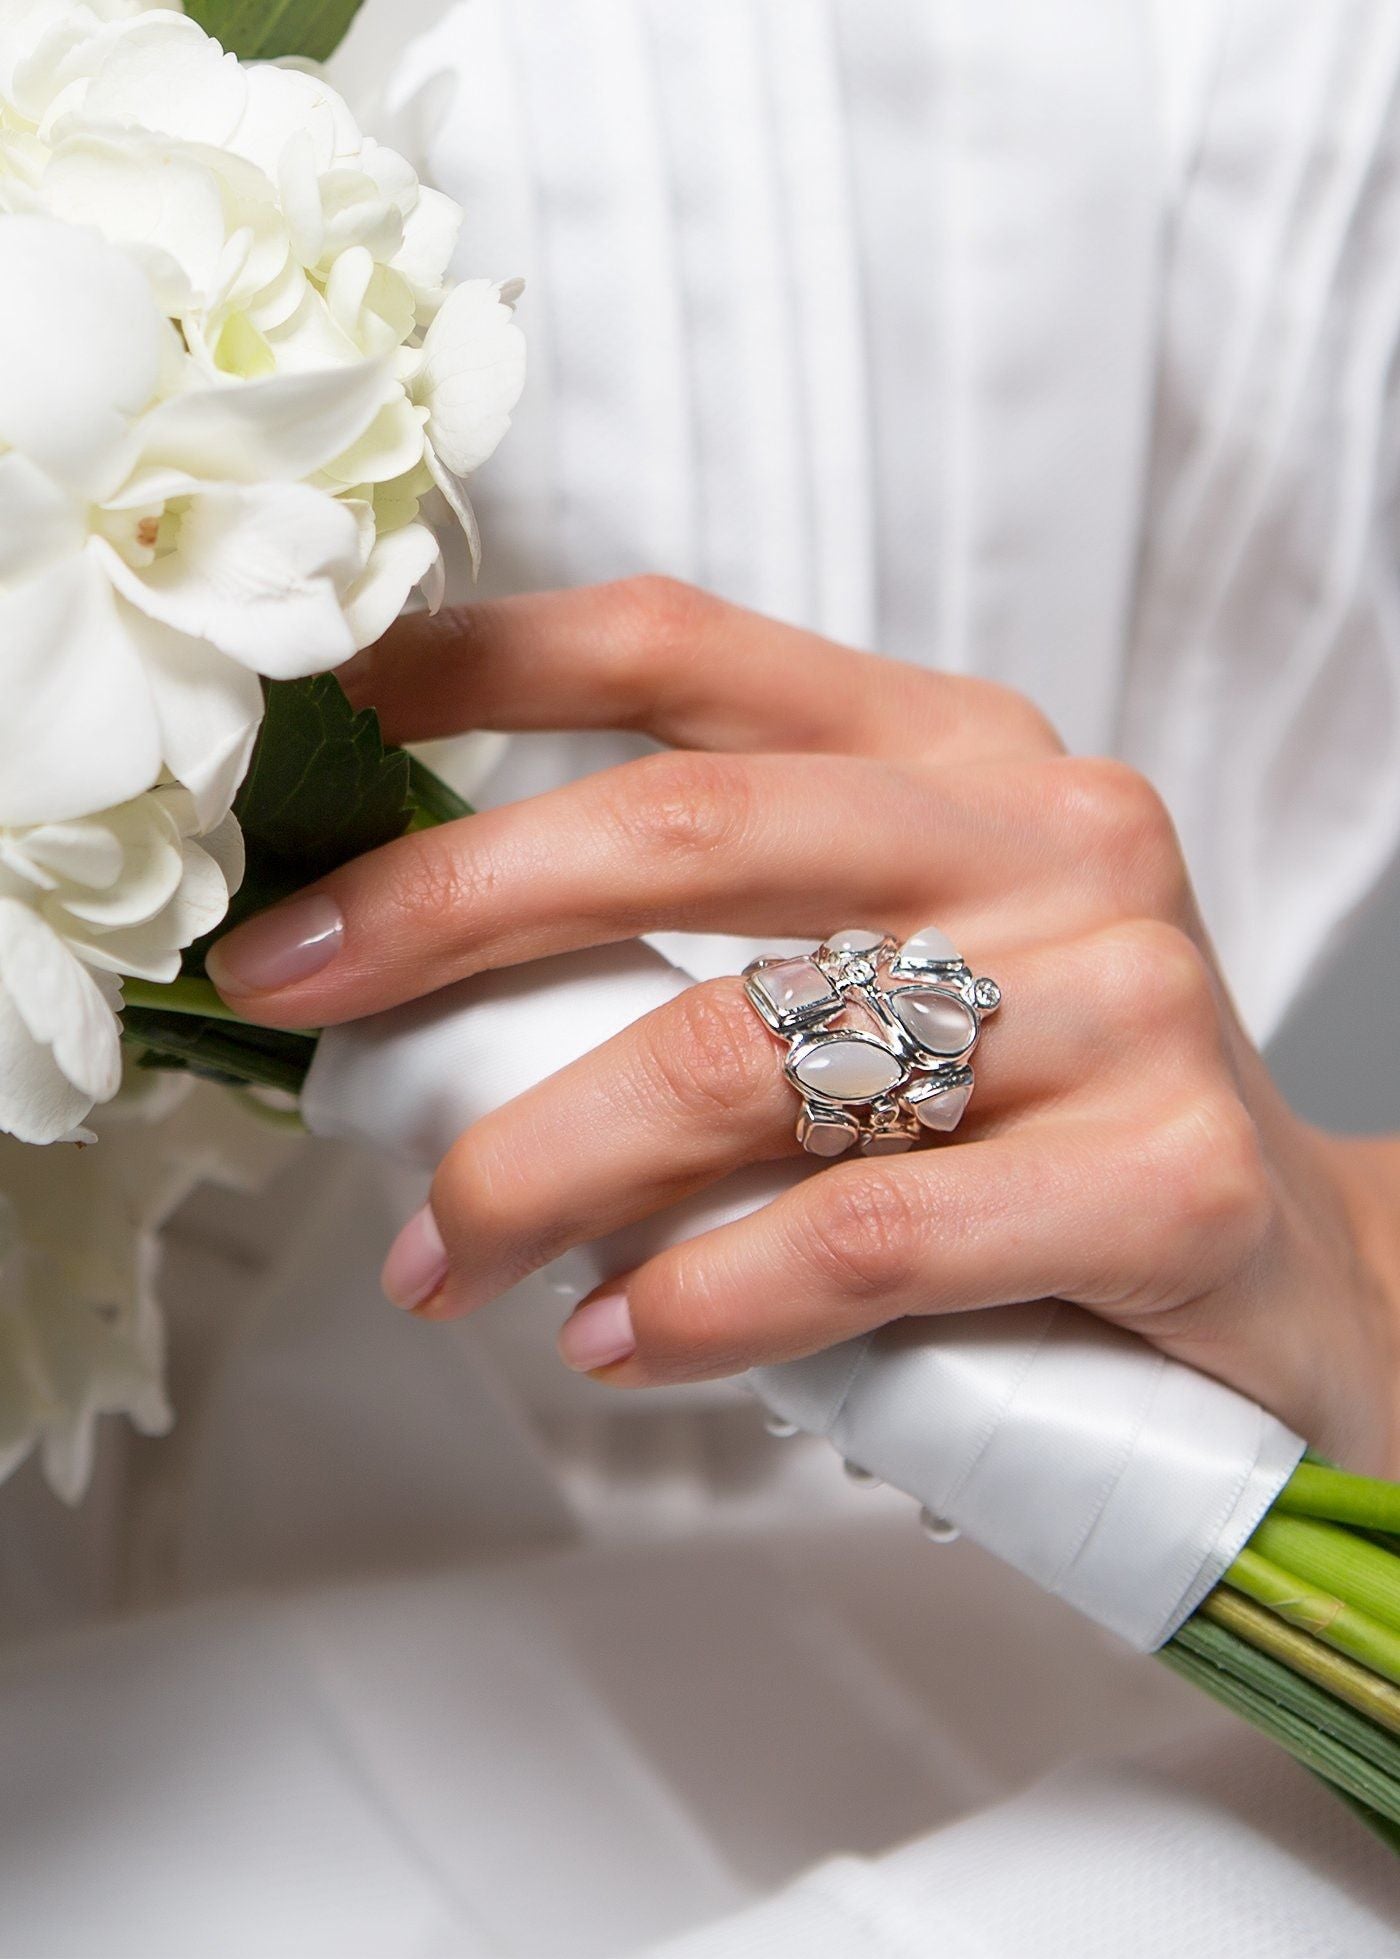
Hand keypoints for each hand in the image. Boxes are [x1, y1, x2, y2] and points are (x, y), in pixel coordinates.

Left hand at [207, 578, 1399, 1470]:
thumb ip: (728, 948)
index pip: (693, 654)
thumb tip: (432, 978)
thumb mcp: (907, 981)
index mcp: (965, 761)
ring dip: (539, 1161)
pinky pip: (864, 1230)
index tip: (326, 713)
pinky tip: (622, 1339)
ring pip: (749, 1051)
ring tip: (443, 1258)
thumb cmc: (1053, 1133)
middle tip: (290, 997)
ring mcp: (1122, 1001)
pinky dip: (707, 1295)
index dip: (487, 663)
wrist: (1298, 1283)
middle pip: (683, 830)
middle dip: (444, 908)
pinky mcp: (1169, 1177)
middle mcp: (1048, 842)